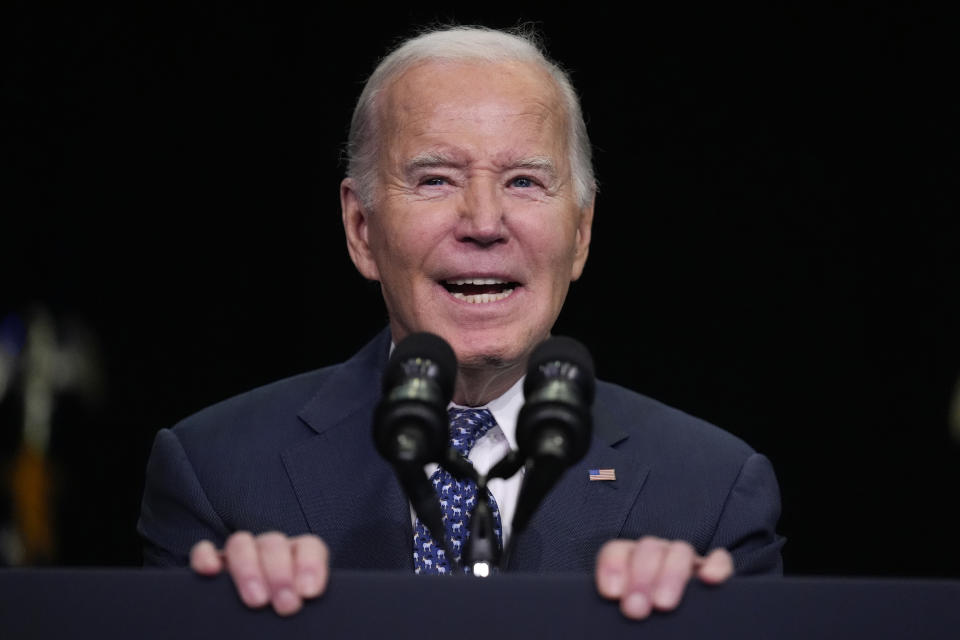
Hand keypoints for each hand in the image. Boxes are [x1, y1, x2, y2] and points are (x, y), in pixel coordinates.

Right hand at [190, 532, 328, 615]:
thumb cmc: (281, 618)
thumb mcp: (298, 612)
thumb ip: (304, 601)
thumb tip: (311, 603)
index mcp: (297, 557)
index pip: (309, 546)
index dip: (311, 565)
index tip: (308, 593)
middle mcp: (269, 552)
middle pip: (274, 544)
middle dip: (280, 574)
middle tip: (285, 606)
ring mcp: (239, 555)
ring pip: (241, 543)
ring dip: (248, 568)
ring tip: (256, 601)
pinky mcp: (210, 565)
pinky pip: (204, 551)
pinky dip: (206, 558)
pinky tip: (211, 573)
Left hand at [595, 537, 732, 619]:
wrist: (676, 634)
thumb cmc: (645, 626)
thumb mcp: (630, 612)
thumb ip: (622, 605)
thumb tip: (620, 610)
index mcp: (630, 563)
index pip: (617, 551)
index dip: (612, 567)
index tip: (612, 594)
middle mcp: (658, 557)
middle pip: (648, 549)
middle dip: (641, 578)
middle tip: (636, 609)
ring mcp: (688, 563)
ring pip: (680, 550)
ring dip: (671, 573)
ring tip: (664, 605)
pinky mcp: (716, 573)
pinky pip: (720, 561)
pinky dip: (716, 567)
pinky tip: (709, 580)